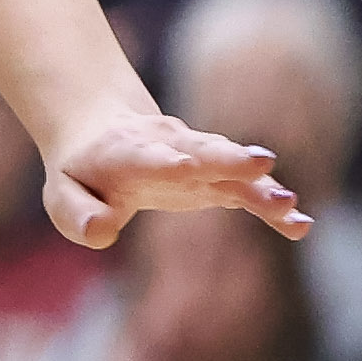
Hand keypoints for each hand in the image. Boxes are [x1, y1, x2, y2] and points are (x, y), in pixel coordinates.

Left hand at [42, 104, 300, 250]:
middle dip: (228, 158)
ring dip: (261, 184)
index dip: (163, 162)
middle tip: (262, 162)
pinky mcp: (218, 176)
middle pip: (199, 150)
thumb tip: (99, 230)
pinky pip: (248, 189)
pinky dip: (270, 205)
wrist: (103, 130)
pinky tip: (298, 225)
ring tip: (290, 205)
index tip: (185, 166)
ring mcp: (197, 158)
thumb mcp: (63, 195)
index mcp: (122, 151)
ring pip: (231, 166)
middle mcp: (166, 147)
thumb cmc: (82, 174)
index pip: (144, 155)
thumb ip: (77, 214)